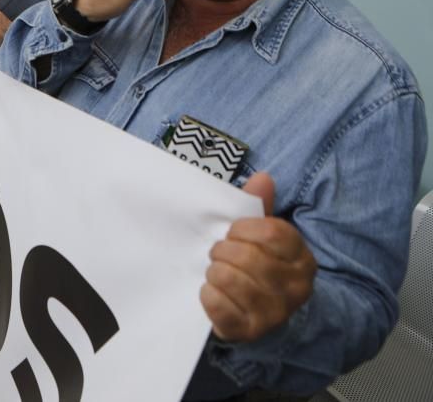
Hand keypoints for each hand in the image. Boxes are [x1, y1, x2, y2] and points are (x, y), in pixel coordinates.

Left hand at [201, 172, 316, 342]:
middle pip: (250, 257)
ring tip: (214, 272)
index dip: (244, 229)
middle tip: (217, 253)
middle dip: (223, 251)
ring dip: (214, 272)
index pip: (273, 233)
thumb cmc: (259, 269)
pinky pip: (221, 308)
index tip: (232, 231)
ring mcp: (275, 312)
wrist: (266, 318)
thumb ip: (259, 207)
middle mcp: (295, 286)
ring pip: (233, 281)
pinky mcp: (251, 331)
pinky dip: (209, 296)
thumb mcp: (261, 237)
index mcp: (301, 258)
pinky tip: (210, 292)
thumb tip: (262, 178)